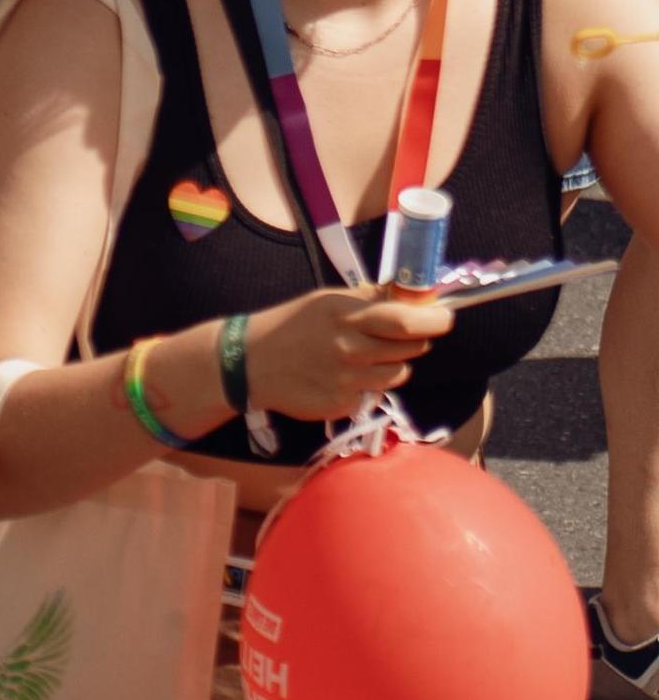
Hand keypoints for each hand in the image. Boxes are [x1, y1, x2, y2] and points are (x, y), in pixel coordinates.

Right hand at [244, 286, 452, 423]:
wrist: (252, 362)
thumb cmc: (291, 325)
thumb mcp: (325, 301)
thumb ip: (364, 301)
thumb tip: (402, 294)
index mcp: (345, 314)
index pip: (403, 319)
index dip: (433, 320)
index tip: (448, 316)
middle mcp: (350, 348)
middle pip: (410, 347)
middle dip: (418, 339)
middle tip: (409, 333)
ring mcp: (348, 379)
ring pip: (398, 373)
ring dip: (394, 363)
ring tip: (369, 354)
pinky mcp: (344, 404)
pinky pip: (374, 392)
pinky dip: (371, 383)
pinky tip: (347, 375)